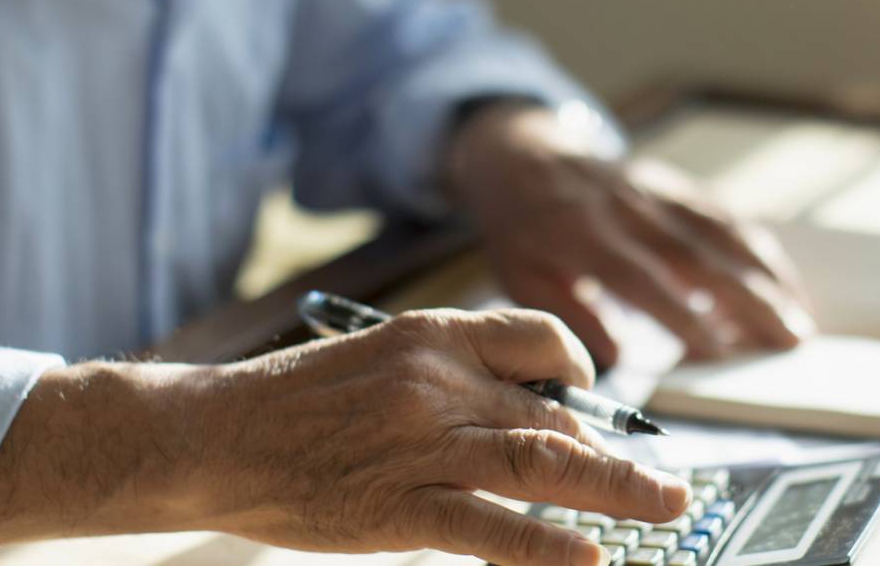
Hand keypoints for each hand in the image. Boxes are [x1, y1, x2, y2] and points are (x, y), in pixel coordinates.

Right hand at [189, 309, 688, 564]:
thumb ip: (448, 378)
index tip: (598, 403)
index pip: (539, 339)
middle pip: (555, 413)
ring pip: (544, 463)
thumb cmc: (290, 405)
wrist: (211, 437)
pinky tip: (591, 556)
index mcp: (431, 336)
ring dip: (618, 488)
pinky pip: (492, 529)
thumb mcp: (377, 359)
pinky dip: (549, 546)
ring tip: (669, 507)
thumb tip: (524, 412)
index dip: (582, 372)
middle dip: (614, 452)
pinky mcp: (400, 509)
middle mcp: (438, 384)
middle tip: (665, 482)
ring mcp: (422, 447)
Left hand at [448, 102, 813, 366]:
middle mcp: (628, 208)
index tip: (718, 352)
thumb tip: (617, 361)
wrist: (524, 155)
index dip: (680, 314)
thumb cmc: (523, 229)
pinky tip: (785, 284)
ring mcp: (657, 192)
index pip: (640, 277)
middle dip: (748, 298)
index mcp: (582, 234)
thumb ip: (571, 315)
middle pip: (697, 254)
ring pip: (721, 232)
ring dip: (767, 275)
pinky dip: (759, 250)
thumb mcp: (524, 275)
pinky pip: (724, 216)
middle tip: (789, 340)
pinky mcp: (675, 185)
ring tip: (800, 319)